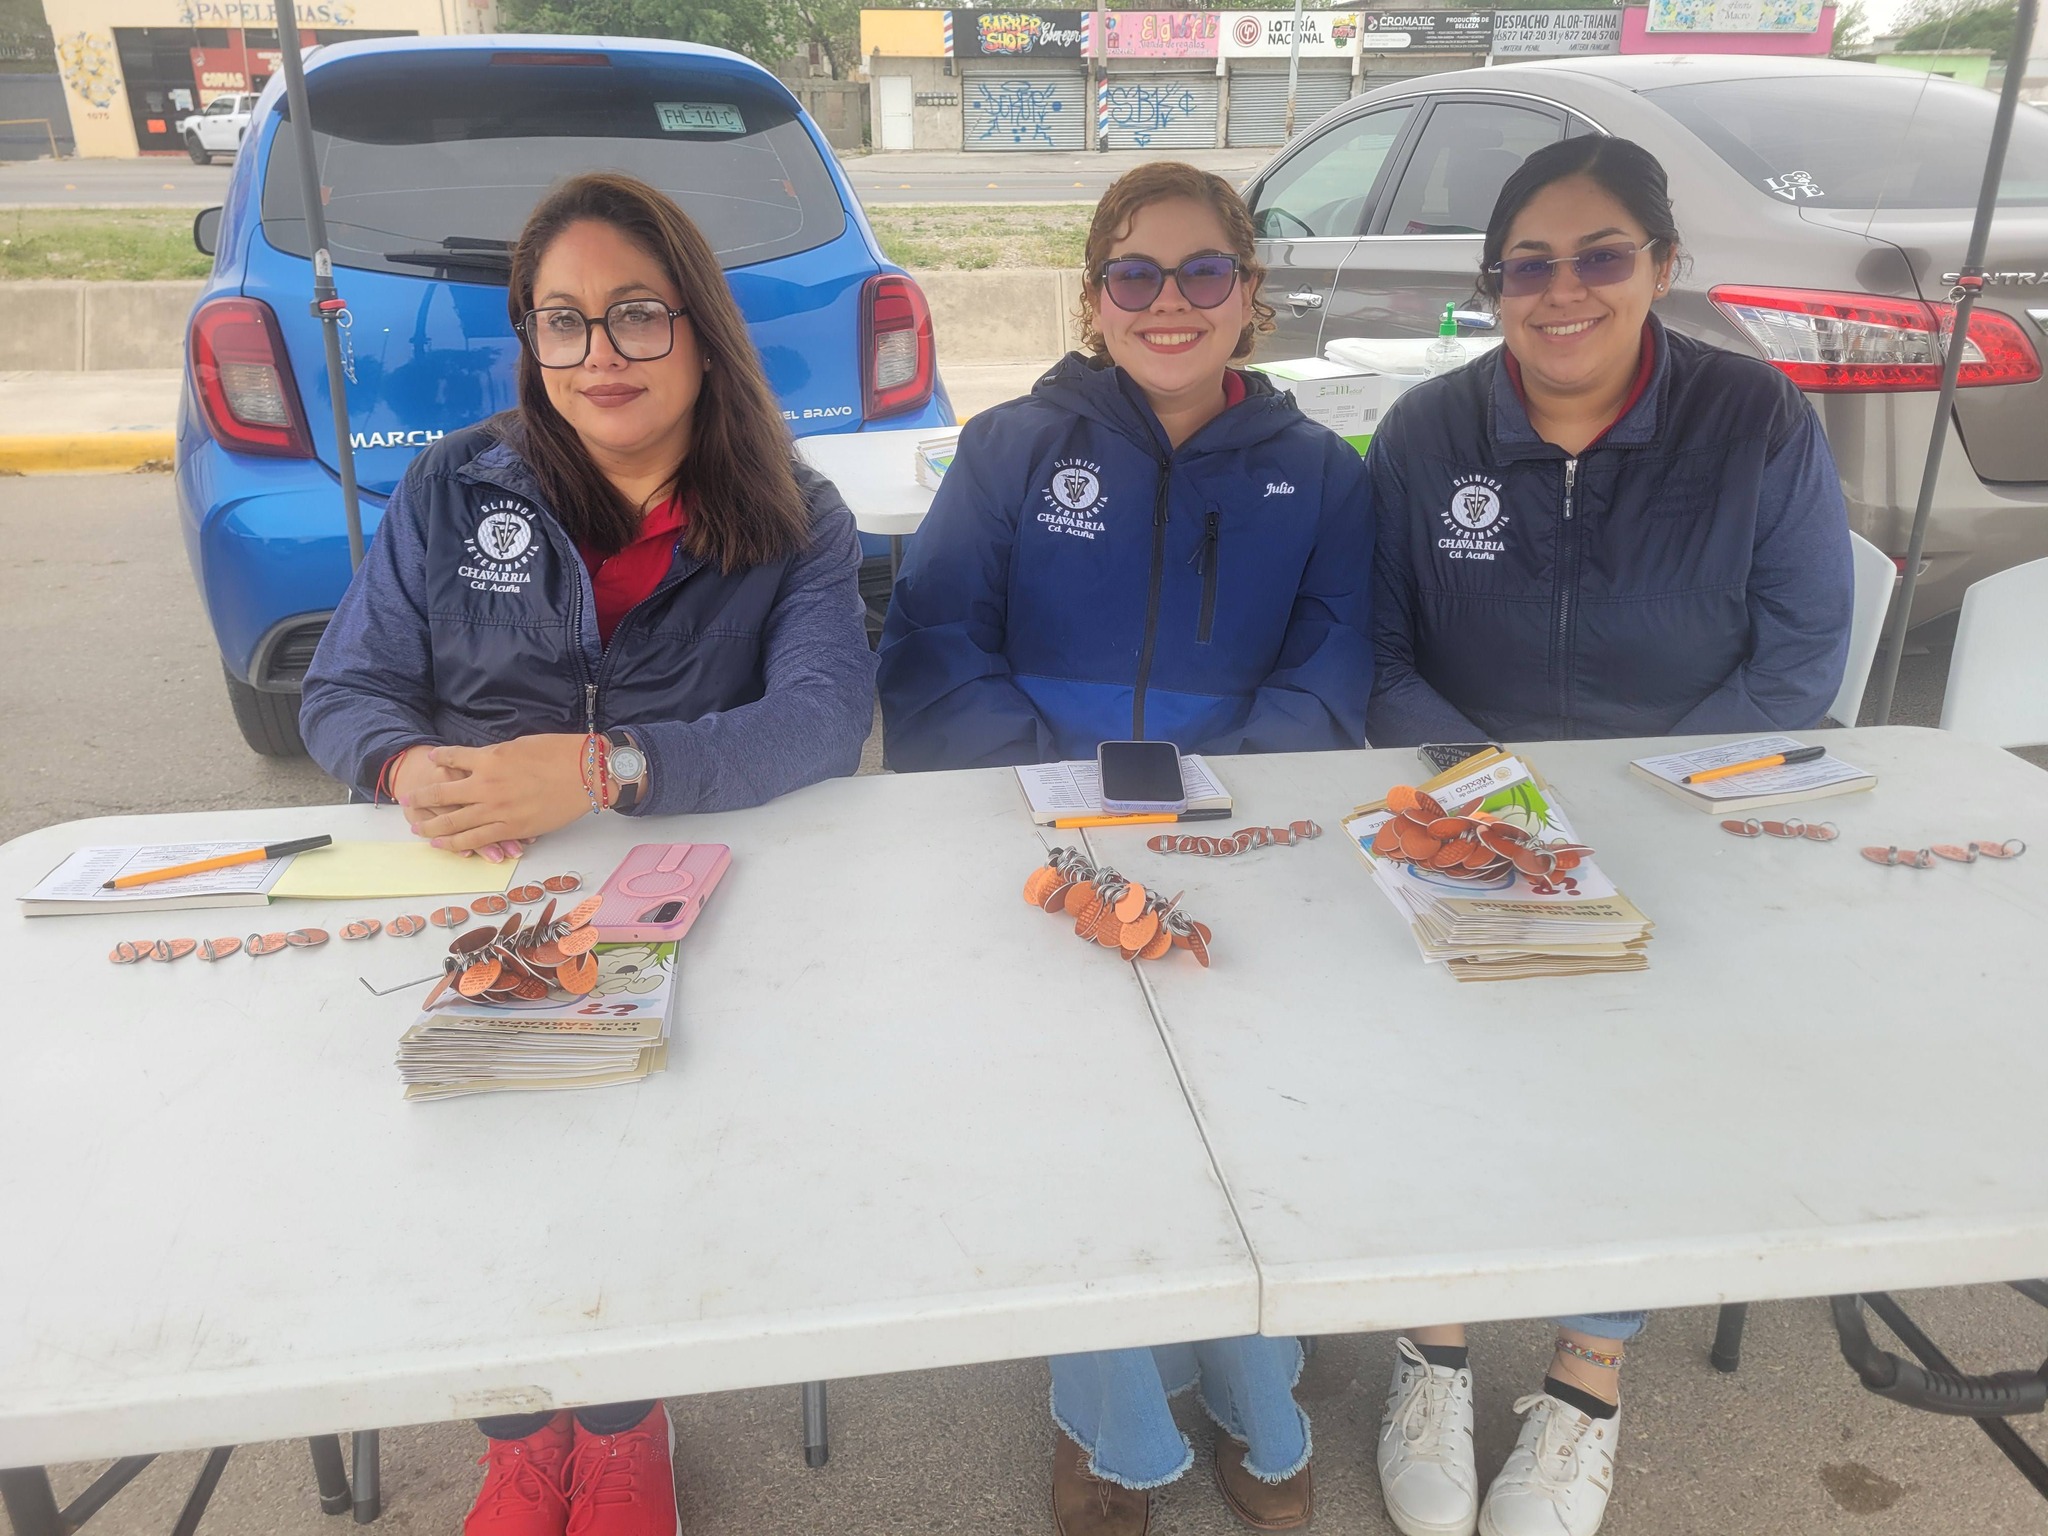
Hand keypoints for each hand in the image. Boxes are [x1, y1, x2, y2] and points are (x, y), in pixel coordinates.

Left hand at [405, 735, 593, 853]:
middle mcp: (486, 786)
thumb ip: (495, 756)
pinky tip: (443, 844)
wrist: (585, 773)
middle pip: (442, 795)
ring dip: (432, 826)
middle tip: (407, 803)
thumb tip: (480, 762)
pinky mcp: (511, 829)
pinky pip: (477, 840)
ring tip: (418, 829)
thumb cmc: (558, 753)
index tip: (430, 761)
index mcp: (488, 758)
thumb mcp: (519, 745)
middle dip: (421, 800)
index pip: (451, 759)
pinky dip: (457, 843)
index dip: (438, 760)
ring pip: (454, 823)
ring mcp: (497, 810)